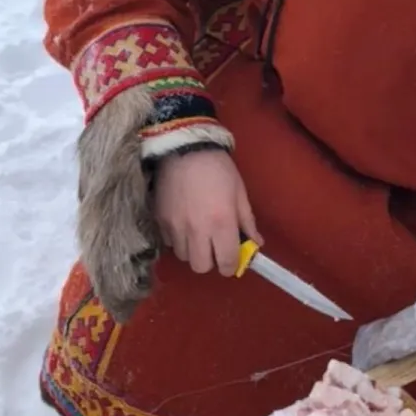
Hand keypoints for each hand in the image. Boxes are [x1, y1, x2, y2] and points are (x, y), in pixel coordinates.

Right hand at [153, 148, 261, 276]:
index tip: (232, 259)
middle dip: (210, 261)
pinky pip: (168, 242)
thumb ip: (247, 222)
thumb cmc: (219, 169)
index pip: (226, 263)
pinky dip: (177, 239)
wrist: (185, 148)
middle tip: (214, 247)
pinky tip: (183, 224)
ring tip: (198, 233)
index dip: (231, 266)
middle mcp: (197, 230)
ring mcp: (174, 227)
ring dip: (193, 250)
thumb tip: (256, 244)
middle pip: (201, 267)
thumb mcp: (239, 192)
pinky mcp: (159, 220)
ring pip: (183, 256)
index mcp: (221, 224)